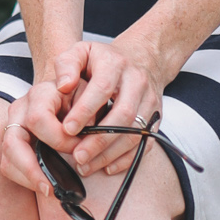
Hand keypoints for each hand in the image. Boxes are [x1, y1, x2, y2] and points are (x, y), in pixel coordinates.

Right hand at [0, 65, 82, 200]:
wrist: (71, 97)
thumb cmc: (82, 97)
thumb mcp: (90, 96)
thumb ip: (88, 111)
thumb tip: (82, 133)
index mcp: (40, 94)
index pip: (38, 119)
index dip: (59, 139)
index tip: (78, 150)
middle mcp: (20, 109)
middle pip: (13, 142)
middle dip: (32, 168)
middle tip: (51, 188)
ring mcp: (12, 126)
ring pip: (8, 157)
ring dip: (28, 177)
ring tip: (48, 191)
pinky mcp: (12, 141)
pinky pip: (9, 165)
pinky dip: (25, 178)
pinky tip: (44, 184)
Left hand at [56, 35, 165, 178]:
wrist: (141, 59)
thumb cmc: (102, 61)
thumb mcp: (80, 52)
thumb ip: (66, 65)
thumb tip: (63, 86)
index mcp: (116, 64)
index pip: (102, 89)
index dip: (85, 111)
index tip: (68, 129)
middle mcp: (137, 81)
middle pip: (123, 115)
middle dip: (99, 139)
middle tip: (77, 156)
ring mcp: (150, 100)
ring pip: (135, 132)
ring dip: (110, 154)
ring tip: (86, 166)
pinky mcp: (156, 118)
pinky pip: (145, 143)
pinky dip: (126, 158)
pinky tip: (107, 167)